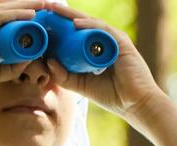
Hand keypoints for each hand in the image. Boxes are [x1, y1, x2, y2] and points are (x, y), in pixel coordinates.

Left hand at [34, 4, 176, 145]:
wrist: (136, 105)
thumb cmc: (113, 96)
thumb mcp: (82, 86)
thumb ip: (65, 76)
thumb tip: (48, 62)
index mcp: (96, 50)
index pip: (75, 34)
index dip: (59, 26)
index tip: (40, 22)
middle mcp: (105, 42)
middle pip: (81, 23)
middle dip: (62, 15)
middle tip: (43, 6)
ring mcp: (114, 41)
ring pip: (90, 22)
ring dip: (71, 15)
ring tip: (54, 9)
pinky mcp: (122, 43)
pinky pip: (103, 30)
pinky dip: (89, 25)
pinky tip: (75, 23)